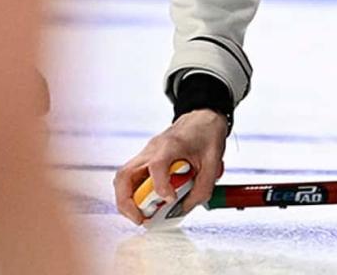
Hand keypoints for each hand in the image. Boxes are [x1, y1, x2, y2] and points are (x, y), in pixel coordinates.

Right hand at [113, 109, 227, 223]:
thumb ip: (203, 187)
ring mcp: (145, 154)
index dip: (161, 186)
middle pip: (125, 175)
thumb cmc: (207, 133)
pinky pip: (131, 179)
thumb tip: (186, 208)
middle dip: (127, 203)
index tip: (171, 199)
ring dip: (126, 201)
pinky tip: (147, 204)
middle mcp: (152, 149)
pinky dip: (133, 195)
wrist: (203, 117)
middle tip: (140, 219)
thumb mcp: (214, 160)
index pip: (157, 165)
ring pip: (123, 178)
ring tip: (140, 216)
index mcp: (172, 144)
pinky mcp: (145, 159)